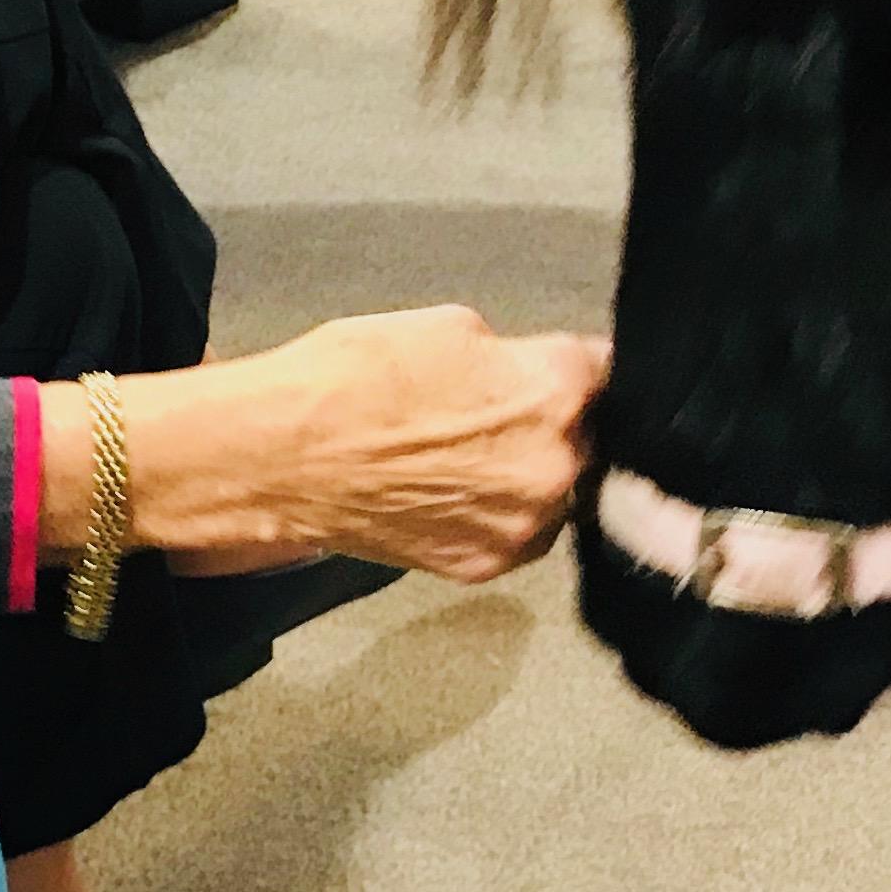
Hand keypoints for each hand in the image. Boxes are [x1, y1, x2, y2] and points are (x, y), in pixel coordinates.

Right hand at [86, 309, 607, 582]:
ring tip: (470, 456)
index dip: (582, 369)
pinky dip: (497, 515)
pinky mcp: (485, 565)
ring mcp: (522, 525)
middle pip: (589, 440)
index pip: (609, 373)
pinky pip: (516, 534)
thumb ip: (514, 355)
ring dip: (530, 475)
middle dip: (558, 424)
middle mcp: (555, 465)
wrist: (280, 455)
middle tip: (503, 412)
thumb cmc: (352, 379)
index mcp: (555, 391)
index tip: (573, 371)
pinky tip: (452, 490)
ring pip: (556, 494)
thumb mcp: (449, 326)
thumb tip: (533, 371)